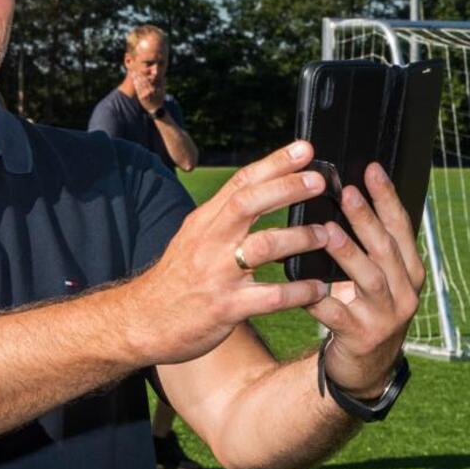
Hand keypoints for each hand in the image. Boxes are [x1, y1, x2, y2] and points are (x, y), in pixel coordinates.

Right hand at [129, 140, 330, 364]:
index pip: (240, 183)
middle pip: (248, 203)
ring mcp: (216, 274)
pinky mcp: (225, 308)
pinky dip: (300, 291)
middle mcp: (208, 242)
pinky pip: (270, 296)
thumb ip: (224, 219)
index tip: (305, 148)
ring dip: (299, 237)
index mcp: (204, 223)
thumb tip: (263, 192)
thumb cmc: (176, 279)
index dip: (274, 163)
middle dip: (286, 187)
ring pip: (262, 246)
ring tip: (326, 234)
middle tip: (319, 179)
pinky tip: (319, 288)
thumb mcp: (193, 239)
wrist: (143, 320)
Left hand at [133, 73, 165, 113]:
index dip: (145, 75)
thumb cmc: (159, 99)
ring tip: (133, 74)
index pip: (149, 80)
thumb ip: (162, 84)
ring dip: (136, 79)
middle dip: (139, 75)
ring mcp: (145, 94)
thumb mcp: (162, 92)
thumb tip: (164, 77)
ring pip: (140, 85)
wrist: (156, 109)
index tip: (142, 70)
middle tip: (136, 70)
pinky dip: (136, 85)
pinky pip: (138, 90)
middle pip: (144, 81)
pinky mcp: (141, 98)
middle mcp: (150, 91)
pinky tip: (134, 81)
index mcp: (155, 89)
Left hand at [305, 163, 422, 397]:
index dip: (387, 197)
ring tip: (328, 232)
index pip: (401, 226)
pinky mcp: (362, 336)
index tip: (371, 168)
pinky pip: (337, 314)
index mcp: (407, 268)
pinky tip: (303, 285)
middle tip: (346, 192)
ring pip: (369, 278)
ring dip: (348, 254)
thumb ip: (364, 241)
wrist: (363, 364)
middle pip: (386, 247)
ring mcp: (386, 315)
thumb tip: (340, 191)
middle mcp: (405, 290)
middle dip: (366, 218)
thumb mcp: (371, 272)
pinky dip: (319, 298)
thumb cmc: (361, 304)